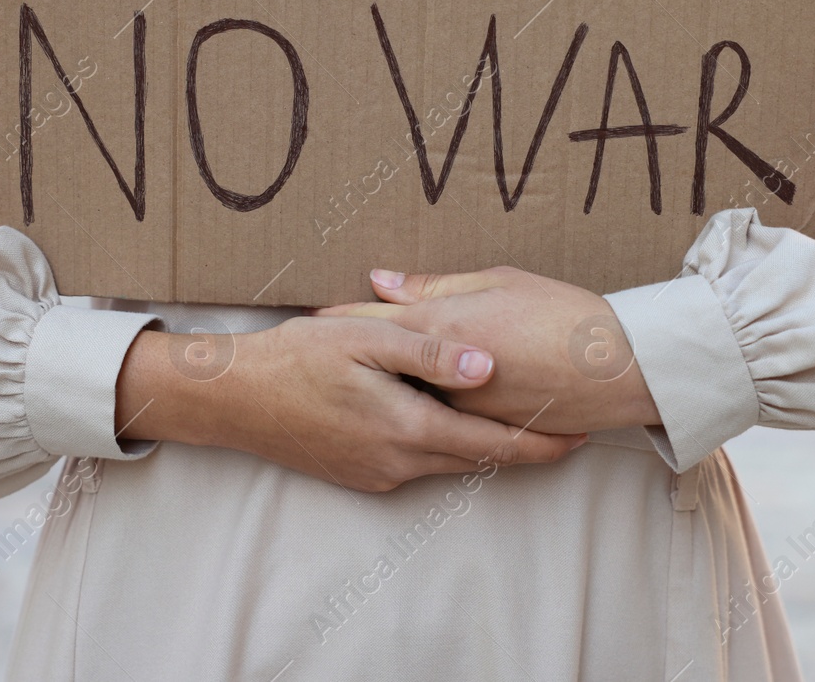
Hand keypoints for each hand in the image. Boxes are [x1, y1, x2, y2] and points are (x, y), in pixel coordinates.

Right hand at [115, 315, 585, 492]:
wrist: (232, 399)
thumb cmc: (296, 358)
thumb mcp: (365, 339)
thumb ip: (430, 350)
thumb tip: (488, 364)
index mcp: (408, 428)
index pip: (493, 445)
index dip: (541, 442)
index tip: (582, 434)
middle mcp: (399, 462)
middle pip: (478, 458)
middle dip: (523, 444)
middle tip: (565, 422)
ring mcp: (379, 474)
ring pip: (448, 459)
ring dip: (483, 441)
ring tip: (518, 413)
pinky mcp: (361, 474)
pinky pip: (418, 460)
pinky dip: (445, 441)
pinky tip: (448, 414)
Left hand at [318, 266, 659, 435]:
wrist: (619, 367)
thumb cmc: (561, 312)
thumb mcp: (497, 280)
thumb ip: (434, 286)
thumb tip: (380, 281)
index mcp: (446, 327)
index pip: (374, 321)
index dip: (338, 319)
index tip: (309, 318)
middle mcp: (445, 376)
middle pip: (383, 370)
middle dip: (350, 364)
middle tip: (316, 357)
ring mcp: (465, 411)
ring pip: (408, 400)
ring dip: (383, 391)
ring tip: (351, 382)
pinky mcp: (484, 433)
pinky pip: (441, 423)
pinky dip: (423, 411)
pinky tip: (411, 406)